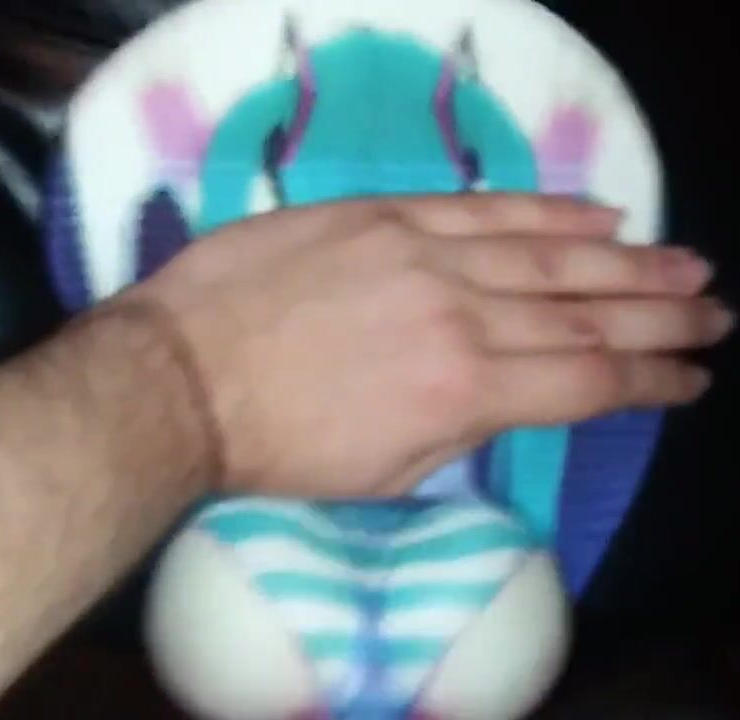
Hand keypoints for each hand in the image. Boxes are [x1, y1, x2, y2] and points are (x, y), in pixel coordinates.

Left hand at [116, 194, 729, 497]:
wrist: (180, 379)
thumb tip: (505, 398)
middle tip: (713, 315)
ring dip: (627, 260)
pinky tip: (597, 213)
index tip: (686, 380)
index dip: (647, 382)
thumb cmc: (273, 447)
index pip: (584, 383)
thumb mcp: (380, 475)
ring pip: (549, 254)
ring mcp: (422, 254)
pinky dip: (547, 210)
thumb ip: (457, 433)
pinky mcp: (382, 214)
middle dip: (661, 317)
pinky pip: (484, 207)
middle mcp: (461, 316)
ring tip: (683, 265)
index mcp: (463, 394)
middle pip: (586, 312)